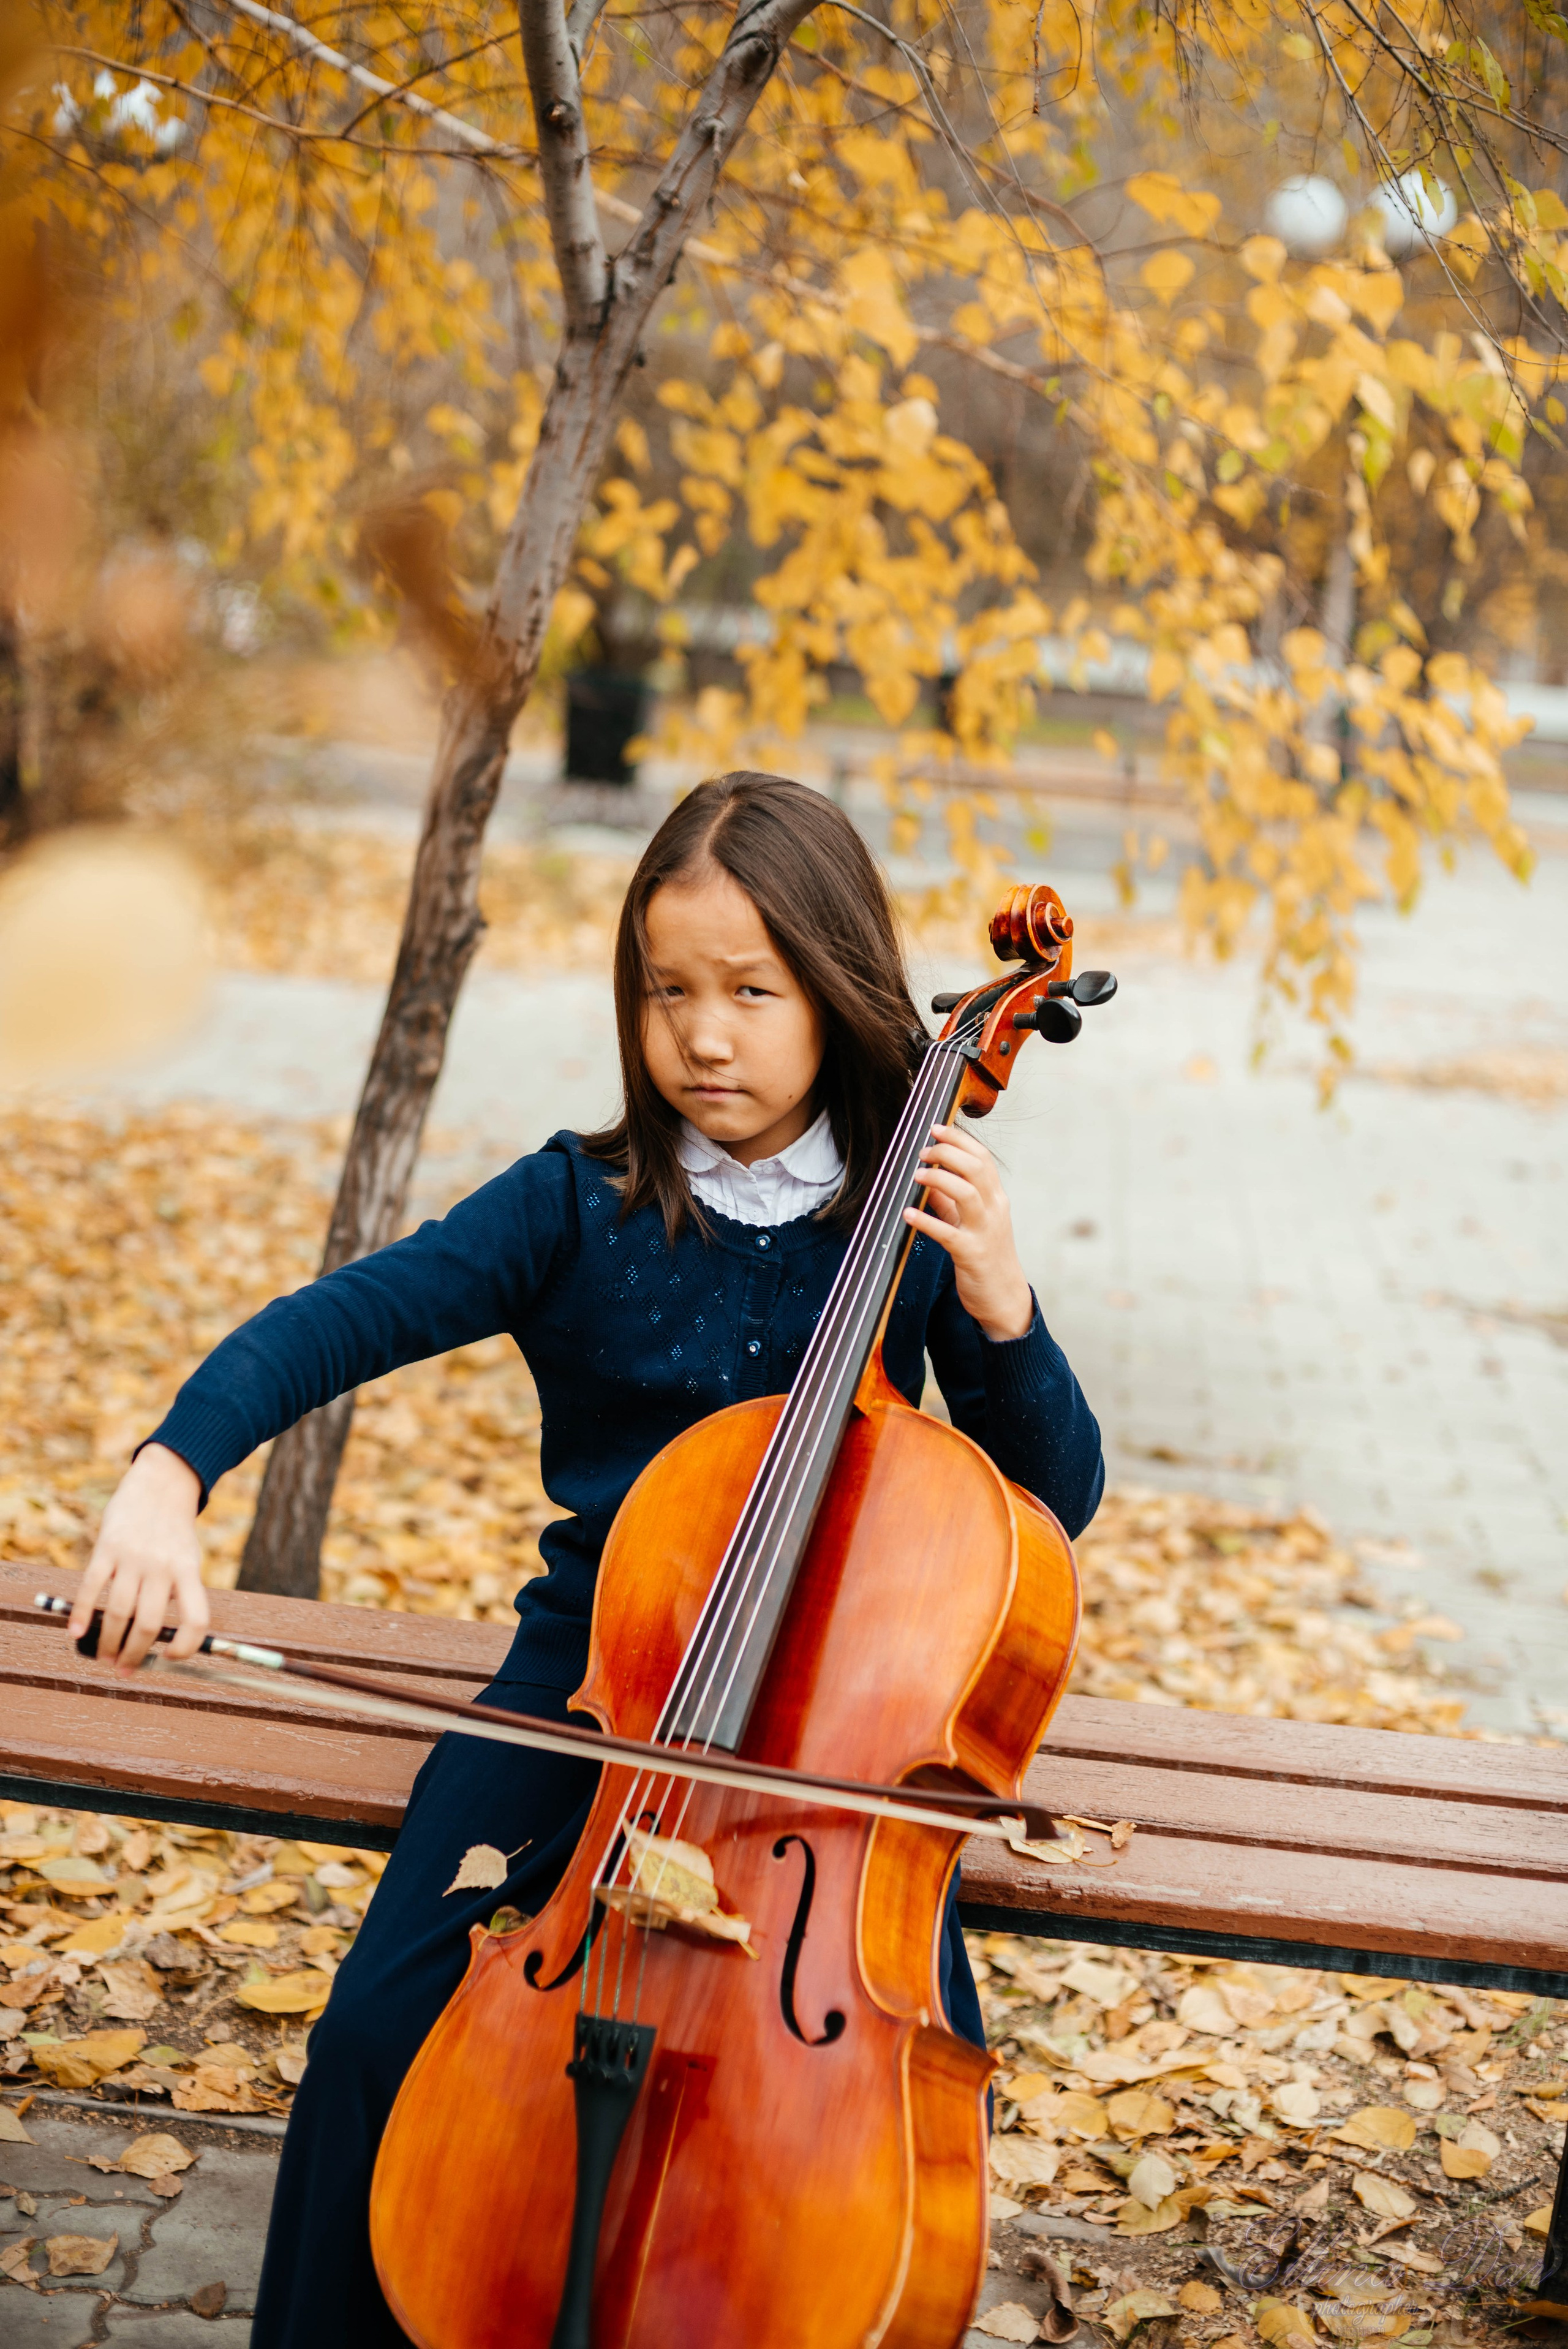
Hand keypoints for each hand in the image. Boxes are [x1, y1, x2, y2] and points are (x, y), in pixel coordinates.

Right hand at [70, 1445, 207, 1674]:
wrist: (160, 1485)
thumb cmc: (174, 1532)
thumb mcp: (188, 1559)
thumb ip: (178, 1593)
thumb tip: (157, 1640)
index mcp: (188, 1571)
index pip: (196, 1619)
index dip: (186, 1646)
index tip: (170, 1658)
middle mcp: (162, 1566)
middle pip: (148, 1624)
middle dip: (134, 1654)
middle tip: (124, 1669)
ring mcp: (133, 1557)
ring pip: (118, 1612)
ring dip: (108, 1642)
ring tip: (104, 1656)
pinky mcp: (107, 1547)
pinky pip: (92, 1587)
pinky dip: (82, 1614)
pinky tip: (76, 1633)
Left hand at [903, 1123, 1034, 1341]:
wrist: (1004, 1297)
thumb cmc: (986, 1256)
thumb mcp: (971, 1222)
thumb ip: (950, 1200)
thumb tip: (927, 1177)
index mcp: (996, 1198)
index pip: (982, 1158)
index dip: (959, 1139)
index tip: (936, 1128)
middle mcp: (994, 1210)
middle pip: (976, 1168)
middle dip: (947, 1153)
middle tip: (922, 1151)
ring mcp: (985, 1232)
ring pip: (966, 1193)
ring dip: (938, 1179)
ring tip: (916, 1175)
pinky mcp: (972, 1255)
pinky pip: (947, 1233)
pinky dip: (925, 1221)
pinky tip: (907, 1215)